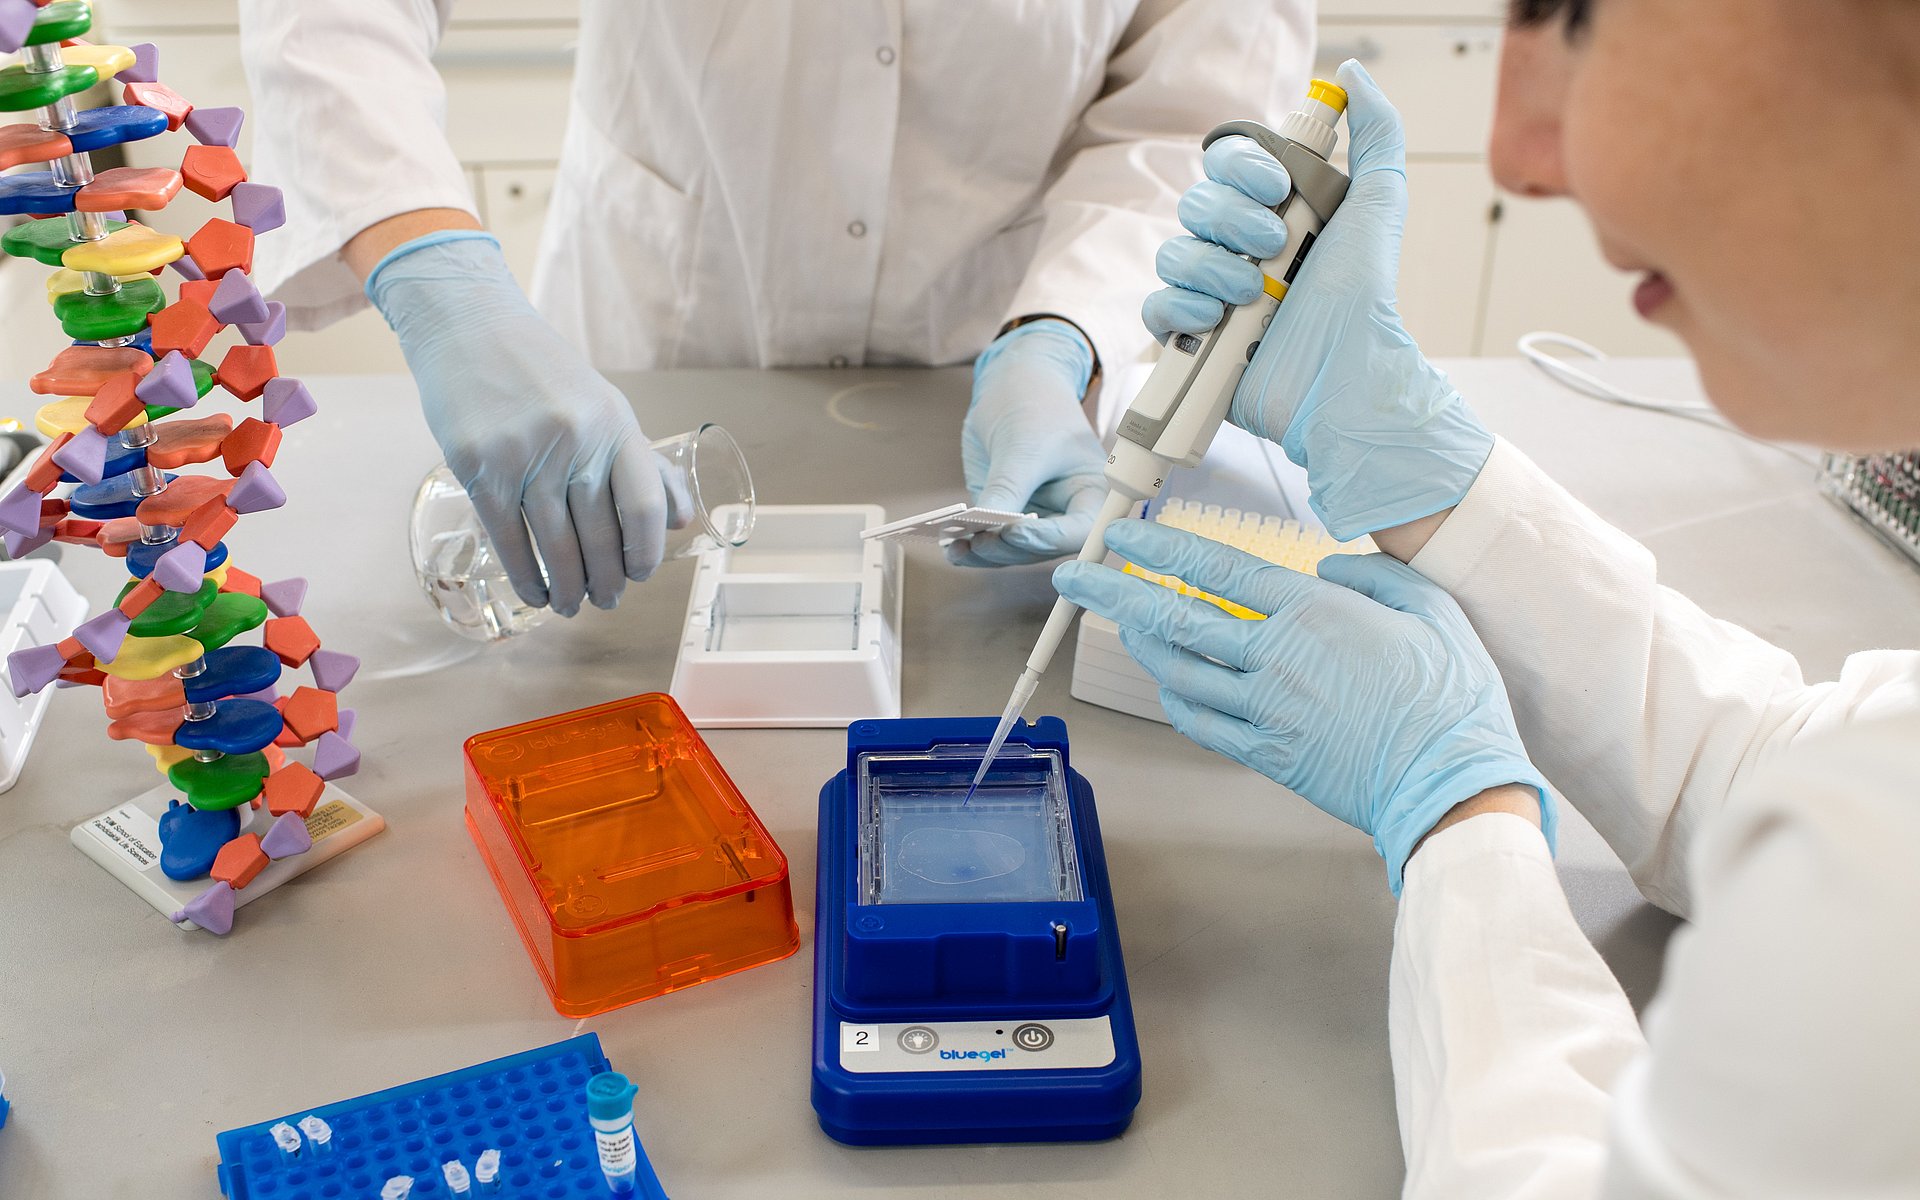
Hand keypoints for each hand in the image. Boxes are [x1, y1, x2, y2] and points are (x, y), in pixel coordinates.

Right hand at [368, 233, 678, 615]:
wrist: (469, 324)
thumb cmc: (542, 372)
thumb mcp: (604, 405)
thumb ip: (642, 462)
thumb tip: (679, 520)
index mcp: (615, 425)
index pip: (644, 505)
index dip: (645, 551)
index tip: (641, 574)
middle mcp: (576, 441)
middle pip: (599, 535)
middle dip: (605, 581)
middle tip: (605, 602)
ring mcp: (526, 454)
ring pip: (554, 545)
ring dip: (565, 587)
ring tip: (569, 605)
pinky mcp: (480, 466)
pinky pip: (507, 538)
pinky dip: (524, 574)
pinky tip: (533, 592)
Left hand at [948, 319, 1107, 567]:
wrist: (1014, 388)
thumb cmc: (1035, 408)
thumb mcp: (1024, 445)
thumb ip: (1009, 487)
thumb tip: (989, 526)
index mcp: (1091, 494)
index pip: (1078, 530)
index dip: (1048, 538)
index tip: (1015, 533)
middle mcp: (1066, 514)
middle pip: (1042, 548)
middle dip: (1009, 548)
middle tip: (980, 540)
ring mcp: (1034, 518)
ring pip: (1013, 551)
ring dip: (985, 552)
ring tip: (958, 545)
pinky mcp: (1004, 517)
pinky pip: (991, 540)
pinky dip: (971, 547)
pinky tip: (951, 547)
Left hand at [1053, 519, 1551, 892]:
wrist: (1453, 787)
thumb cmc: (1452, 700)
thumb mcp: (1432, 609)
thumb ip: (1376, 575)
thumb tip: (1331, 565)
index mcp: (1313, 615)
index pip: (1218, 571)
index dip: (1163, 549)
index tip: (1125, 535)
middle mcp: (1275, 660)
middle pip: (1176, 619)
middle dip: (1116, 593)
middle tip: (1078, 575)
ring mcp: (1265, 712)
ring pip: (1178, 671)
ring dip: (1140, 642)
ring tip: (1118, 620)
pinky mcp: (1267, 756)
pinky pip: (1200, 721)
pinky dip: (1172, 696)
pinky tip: (1164, 681)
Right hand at [1140, 60, 1492, 541]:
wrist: (1344, 374)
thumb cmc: (1363, 296)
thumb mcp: (1379, 204)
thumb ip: (1377, 135)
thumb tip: (1353, 74)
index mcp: (1271, 212)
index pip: (1226, 163)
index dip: (1242, 167)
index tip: (1277, 186)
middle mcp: (1235, 248)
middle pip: (1195, 204)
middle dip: (1232, 221)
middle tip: (1273, 246)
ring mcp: (1208, 294)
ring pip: (1172, 254)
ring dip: (1211, 268)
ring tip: (1253, 294)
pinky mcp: (1188, 340)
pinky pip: (1156, 306)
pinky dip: (1182, 308)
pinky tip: (1217, 321)